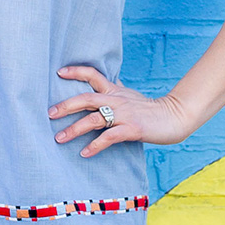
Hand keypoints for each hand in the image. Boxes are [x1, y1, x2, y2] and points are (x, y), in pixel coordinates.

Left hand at [49, 66, 193, 154]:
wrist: (174, 117)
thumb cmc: (149, 109)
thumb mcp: (129, 96)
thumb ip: (114, 91)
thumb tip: (103, 86)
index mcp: (115, 91)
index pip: (93, 75)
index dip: (76, 72)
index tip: (59, 72)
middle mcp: (117, 100)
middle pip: (87, 98)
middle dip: (66, 106)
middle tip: (50, 114)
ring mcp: (124, 114)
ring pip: (94, 118)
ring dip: (74, 129)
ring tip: (60, 138)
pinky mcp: (131, 129)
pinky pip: (109, 137)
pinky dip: (95, 146)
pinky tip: (85, 153)